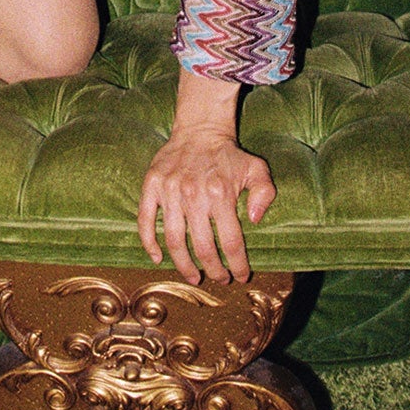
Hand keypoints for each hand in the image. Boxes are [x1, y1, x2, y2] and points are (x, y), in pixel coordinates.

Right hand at [137, 69, 274, 283]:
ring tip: (193, 276)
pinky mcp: (152, 185)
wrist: (200, 129)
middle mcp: (194, 194)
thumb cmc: (229, 155)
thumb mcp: (257, 169)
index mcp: (220, 193)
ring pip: (174, 240)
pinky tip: (158, 258)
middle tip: (218, 279)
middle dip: (213, 270)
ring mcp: (170, 191)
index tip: (241, 276)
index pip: (231, 241)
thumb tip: (254, 220)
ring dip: (184, 265)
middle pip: (202, 247)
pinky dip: (149, 242)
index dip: (238, 264)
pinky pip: (145, 219)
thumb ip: (264, 194)